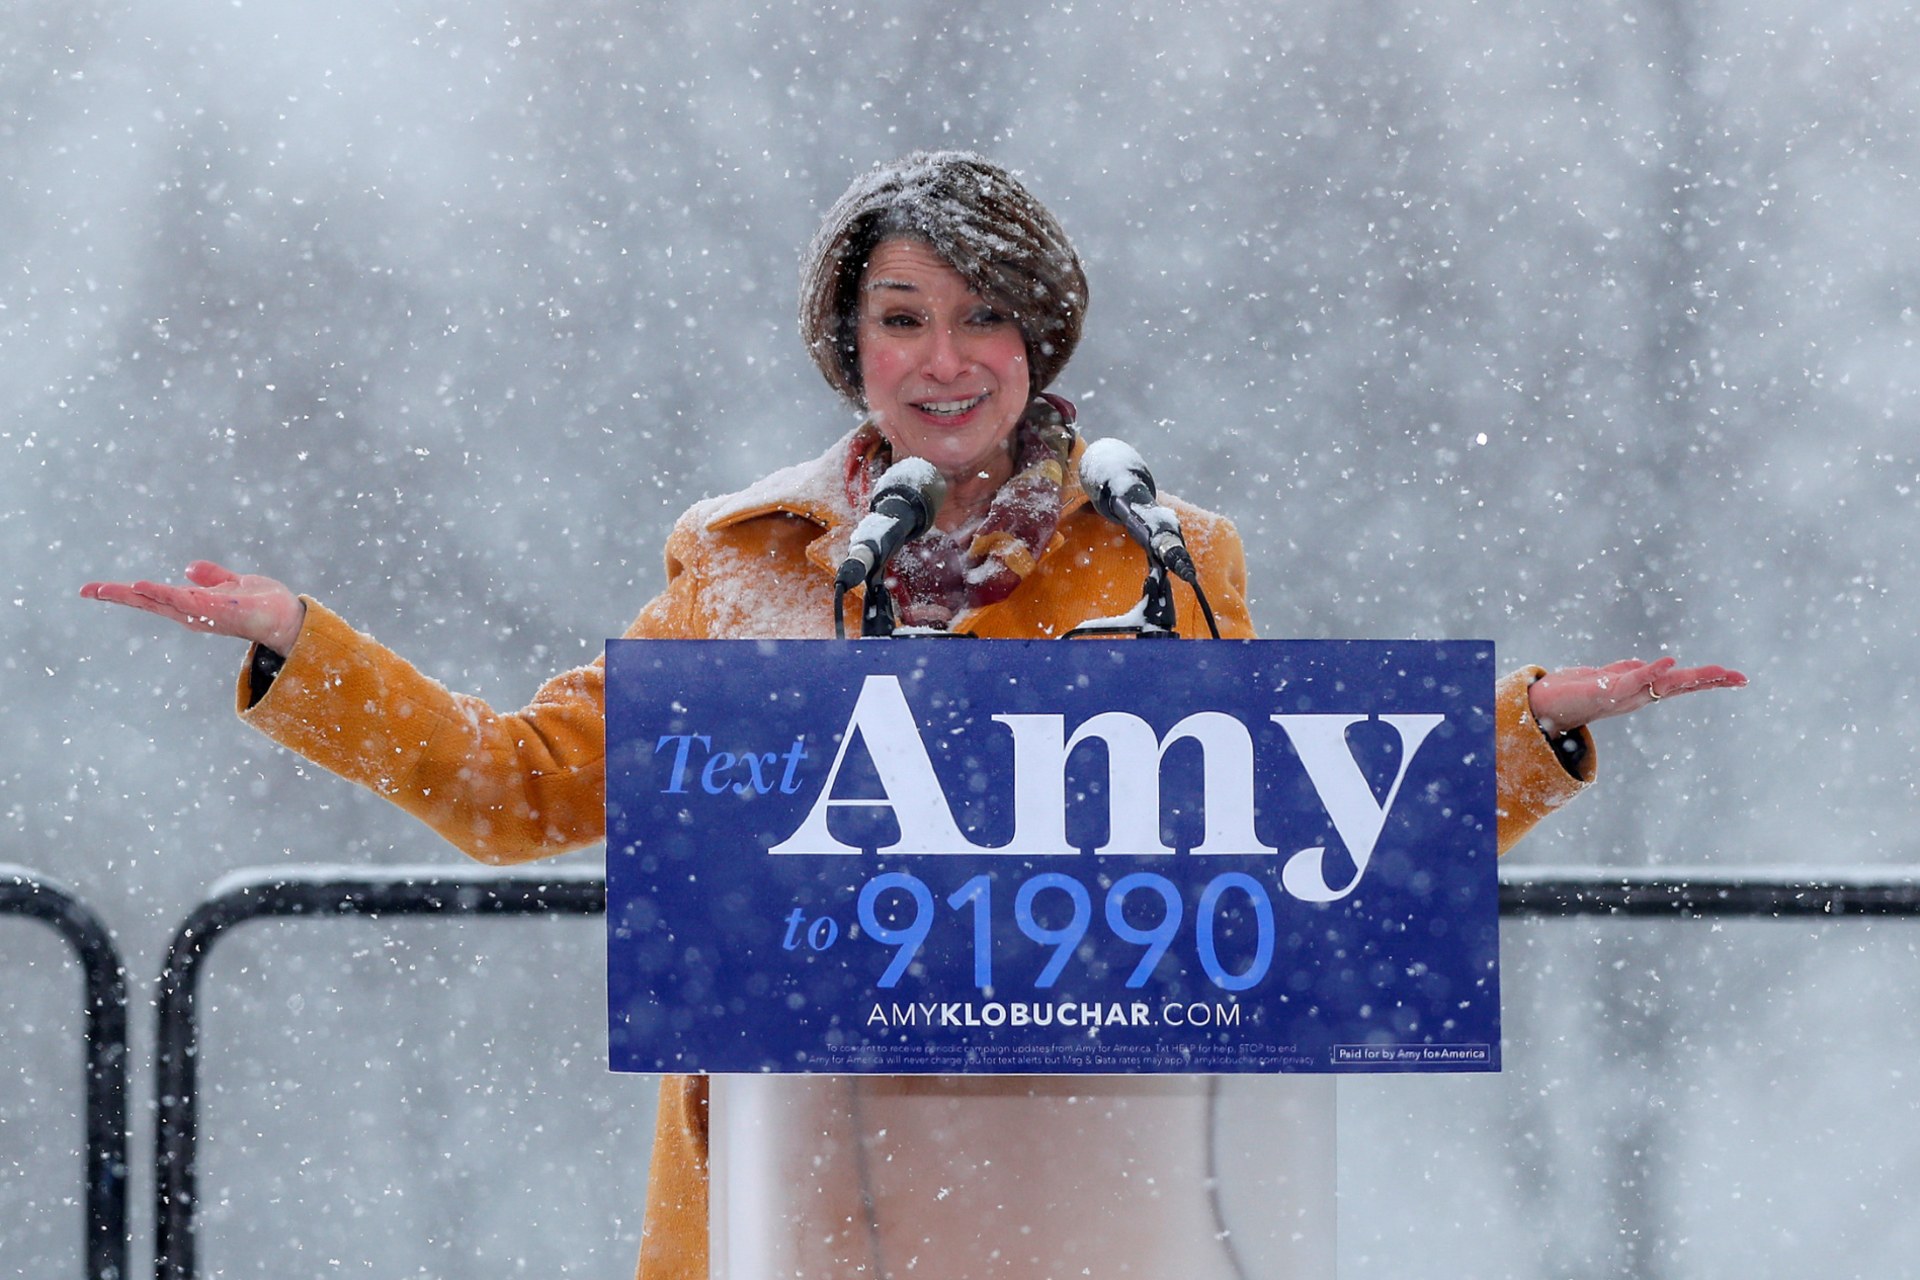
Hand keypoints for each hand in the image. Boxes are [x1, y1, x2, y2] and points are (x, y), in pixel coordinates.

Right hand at [80, 560, 306, 656]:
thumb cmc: (262, 605)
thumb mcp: (231, 584)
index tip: (94, 589)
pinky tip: (142, 585)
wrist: (288, 618)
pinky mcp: (216, 610)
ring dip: (133, 595)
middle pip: (147, 603)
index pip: (151, 598)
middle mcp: (191, 613)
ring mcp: (202, 613)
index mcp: (191, 605)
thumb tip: (190, 568)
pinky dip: (163, 593)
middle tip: (86, 590)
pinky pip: (185, 600)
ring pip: (160, 602)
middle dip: (116, 596)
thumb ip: (212, 577)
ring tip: (104, 588)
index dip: (124, 592)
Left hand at [1528, 657, 1746, 734]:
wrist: (1544, 706)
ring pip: (1664, 685)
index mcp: (1643, 691)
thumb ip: (1632, 672)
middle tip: (1741, 678)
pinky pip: (1633, 680)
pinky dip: (1652, 671)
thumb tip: (1652, 666)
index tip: (1739, 677)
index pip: (1682, 684)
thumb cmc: (1577, 691)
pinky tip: (1670, 662)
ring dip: (1690, 677)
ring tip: (1717, 670)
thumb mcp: (1610, 677)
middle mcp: (1638, 695)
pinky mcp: (1606, 689)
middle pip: (1681, 686)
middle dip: (1711, 680)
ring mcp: (1624, 694)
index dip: (1709, 680)